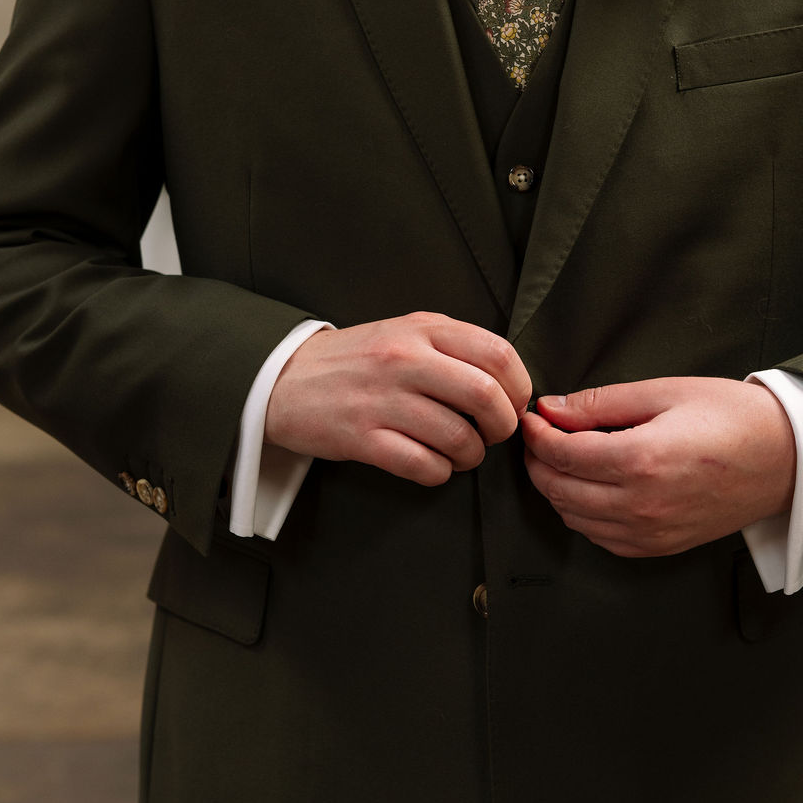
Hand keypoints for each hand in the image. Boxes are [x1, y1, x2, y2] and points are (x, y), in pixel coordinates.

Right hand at [264, 312, 530, 485]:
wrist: (284, 378)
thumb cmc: (358, 359)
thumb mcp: (405, 332)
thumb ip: (454, 346)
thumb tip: (509, 384)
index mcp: (423, 329)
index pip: (498, 353)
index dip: (519, 386)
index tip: (513, 403)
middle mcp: (404, 359)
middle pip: (485, 397)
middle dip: (501, 426)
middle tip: (493, 435)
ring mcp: (381, 399)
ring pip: (458, 437)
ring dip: (471, 455)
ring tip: (461, 453)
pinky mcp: (361, 438)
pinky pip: (424, 465)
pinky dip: (439, 472)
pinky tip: (433, 465)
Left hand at [522, 376, 796, 556]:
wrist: (788, 458)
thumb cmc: (733, 417)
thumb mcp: (665, 393)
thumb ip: (602, 403)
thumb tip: (552, 409)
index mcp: (641, 460)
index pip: (560, 454)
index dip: (536, 435)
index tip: (533, 418)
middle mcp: (641, 504)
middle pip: (558, 490)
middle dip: (538, 462)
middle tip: (540, 437)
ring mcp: (651, 532)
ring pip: (574, 518)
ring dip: (557, 489)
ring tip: (564, 459)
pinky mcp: (660, 547)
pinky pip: (601, 538)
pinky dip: (583, 515)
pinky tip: (590, 488)